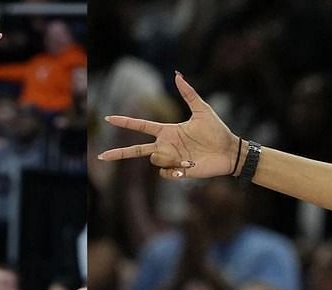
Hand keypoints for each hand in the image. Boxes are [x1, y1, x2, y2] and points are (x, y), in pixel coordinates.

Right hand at [99, 72, 241, 179]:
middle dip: (119, 153)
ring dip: (169, 158)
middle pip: (136, 150)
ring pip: (154, 161)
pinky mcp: (178, 172)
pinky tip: (189, 167)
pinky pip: (165, 173)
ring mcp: (171, 160)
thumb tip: (177, 74)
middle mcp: (166, 145)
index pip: (141, 126)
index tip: (109, 118)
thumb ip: (188, 93)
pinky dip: (176, 170)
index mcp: (168, 131)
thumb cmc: (217, 130)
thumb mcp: (202, 109)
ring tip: (189, 158)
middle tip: (102, 156)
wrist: (229, 151)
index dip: (126, 121)